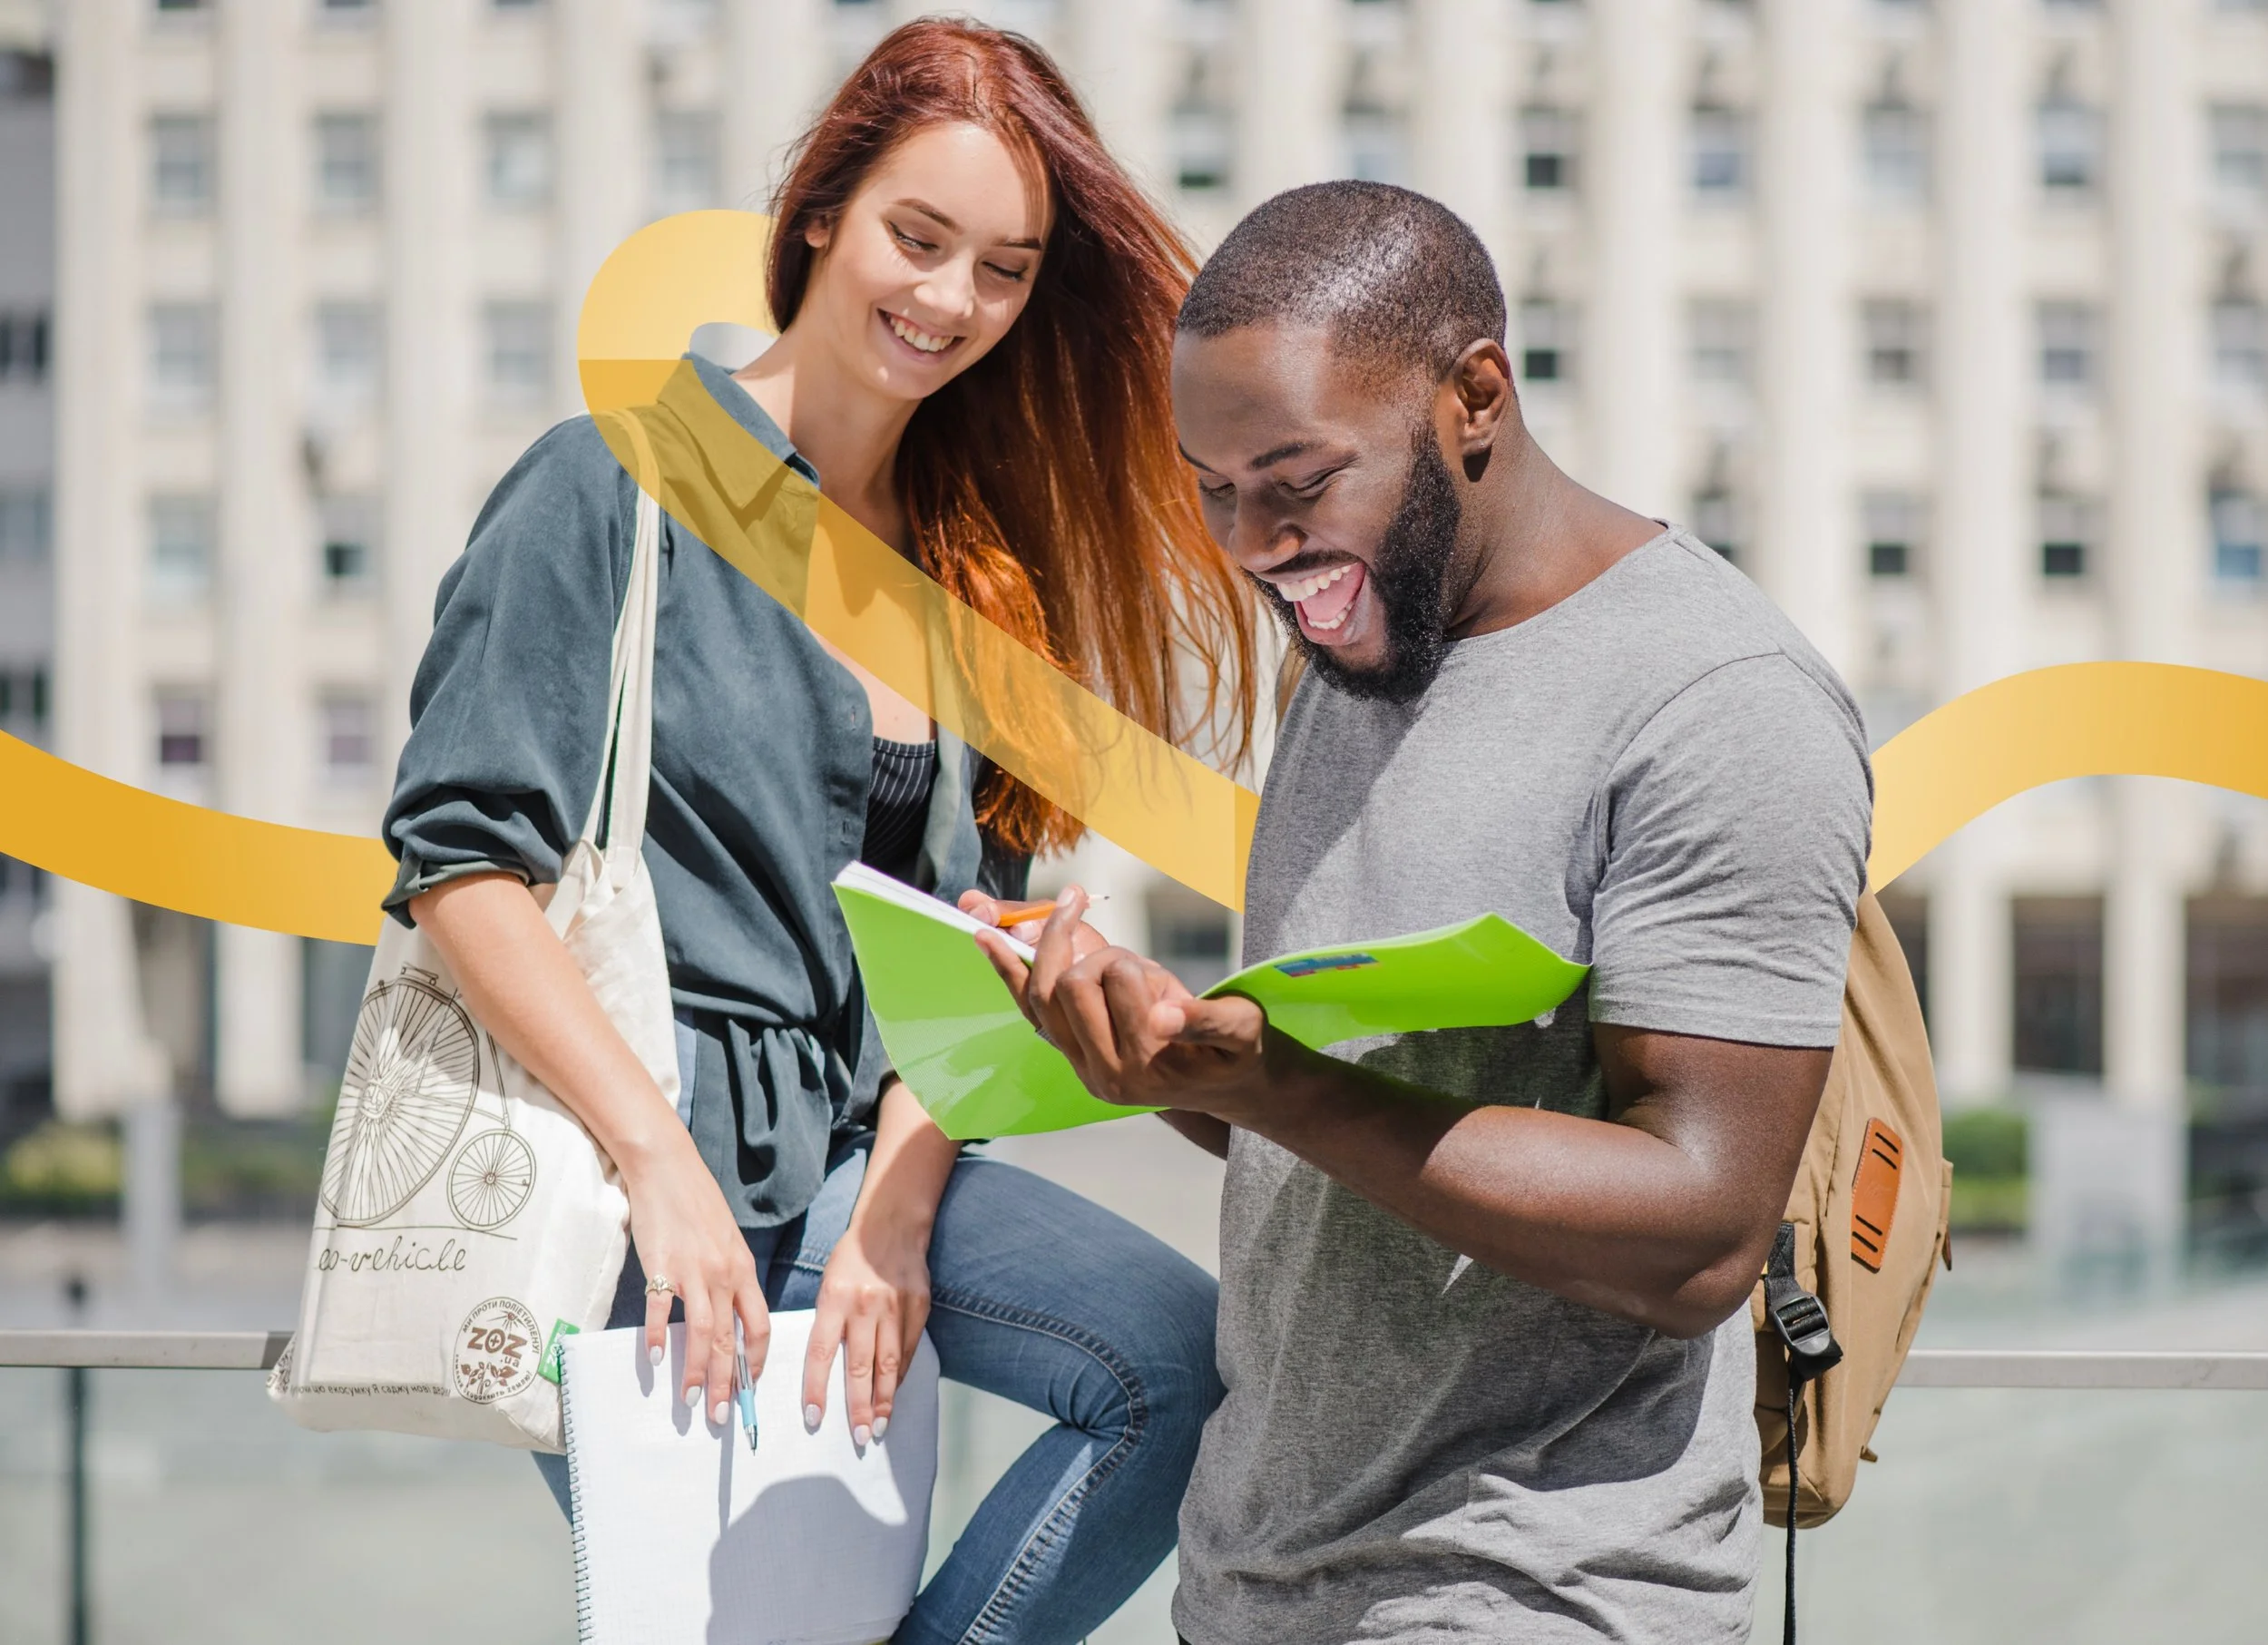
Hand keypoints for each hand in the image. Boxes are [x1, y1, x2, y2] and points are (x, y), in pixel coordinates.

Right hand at [621, 1133, 768, 1424]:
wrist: (668, 1167)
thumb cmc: (698, 1205)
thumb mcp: (727, 1241)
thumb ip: (730, 1277)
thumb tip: (729, 1316)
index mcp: (743, 1270)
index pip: (759, 1325)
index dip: (756, 1360)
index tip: (749, 1386)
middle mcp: (723, 1274)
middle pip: (731, 1339)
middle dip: (727, 1383)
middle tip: (721, 1416)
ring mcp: (693, 1270)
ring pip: (701, 1333)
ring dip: (697, 1372)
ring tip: (690, 1402)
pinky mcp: (661, 1265)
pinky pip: (660, 1308)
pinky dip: (655, 1337)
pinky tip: (653, 1359)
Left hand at [803, 1211, 931, 1448]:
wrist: (892, 1226)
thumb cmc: (851, 1259)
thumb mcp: (829, 1284)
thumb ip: (829, 1323)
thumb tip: (826, 1370)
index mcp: (834, 1298)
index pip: (821, 1352)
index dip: (817, 1388)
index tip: (813, 1418)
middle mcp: (865, 1305)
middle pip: (860, 1366)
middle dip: (859, 1406)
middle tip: (859, 1436)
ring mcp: (895, 1307)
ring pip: (888, 1363)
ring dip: (884, 1399)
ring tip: (880, 1426)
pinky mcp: (918, 1307)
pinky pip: (907, 1350)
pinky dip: (900, 1375)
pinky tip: (894, 1394)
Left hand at [973, 888, 1274, 1120]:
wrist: (1226, 1086)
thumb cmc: (1237, 1050)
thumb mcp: (1240, 1031)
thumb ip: (1203, 1020)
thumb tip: (1163, 1013)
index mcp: (1145, 1065)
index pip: (1115, 981)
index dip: (1131, 962)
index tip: (1153, 969)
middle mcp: (1104, 1074)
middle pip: (1071, 984)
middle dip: (1101, 956)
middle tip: (1133, 963)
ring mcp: (1083, 1067)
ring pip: (1041, 995)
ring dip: (1058, 950)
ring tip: (1082, 921)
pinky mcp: (1072, 1056)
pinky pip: (1031, 1009)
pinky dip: (1008, 969)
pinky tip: (986, 936)